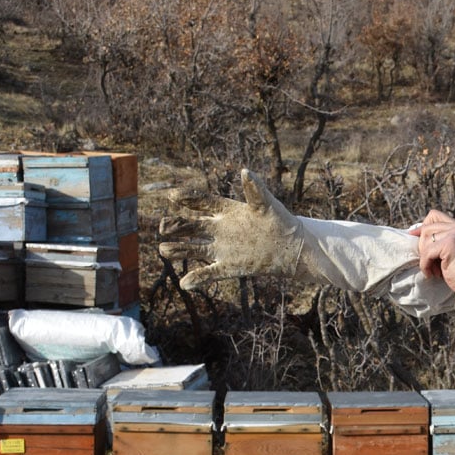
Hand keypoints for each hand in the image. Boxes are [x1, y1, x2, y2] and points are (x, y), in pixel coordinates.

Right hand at [157, 169, 306, 290]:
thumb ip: (254, 190)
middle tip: (163, 226)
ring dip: (178, 249)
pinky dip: (197, 278)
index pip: (203, 203)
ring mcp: (222, 249)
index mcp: (227, 211)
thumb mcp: (267, 204)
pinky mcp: (228, 267)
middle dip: (176, 225)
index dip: (188, 199)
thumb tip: (245, 171)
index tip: (172, 196)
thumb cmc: (280, 222)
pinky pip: (209, 273)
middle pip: (192, 226)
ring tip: (163, 249)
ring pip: (194, 249)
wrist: (291, 247)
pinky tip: (185, 283)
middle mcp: (219, 229)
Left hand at [411, 210, 454, 291]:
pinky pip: (427, 252)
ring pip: (425, 241)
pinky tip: (431, 274)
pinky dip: (425, 265)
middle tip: (430, 263)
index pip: (434, 215)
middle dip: (422, 247)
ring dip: (425, 258)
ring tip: (434, 270)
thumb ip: (439, 239)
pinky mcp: (449, 244)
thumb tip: (414, 233)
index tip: (414, 236)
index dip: (422, 226)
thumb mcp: (450, 250)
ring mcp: (454, 234)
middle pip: (426, 229)